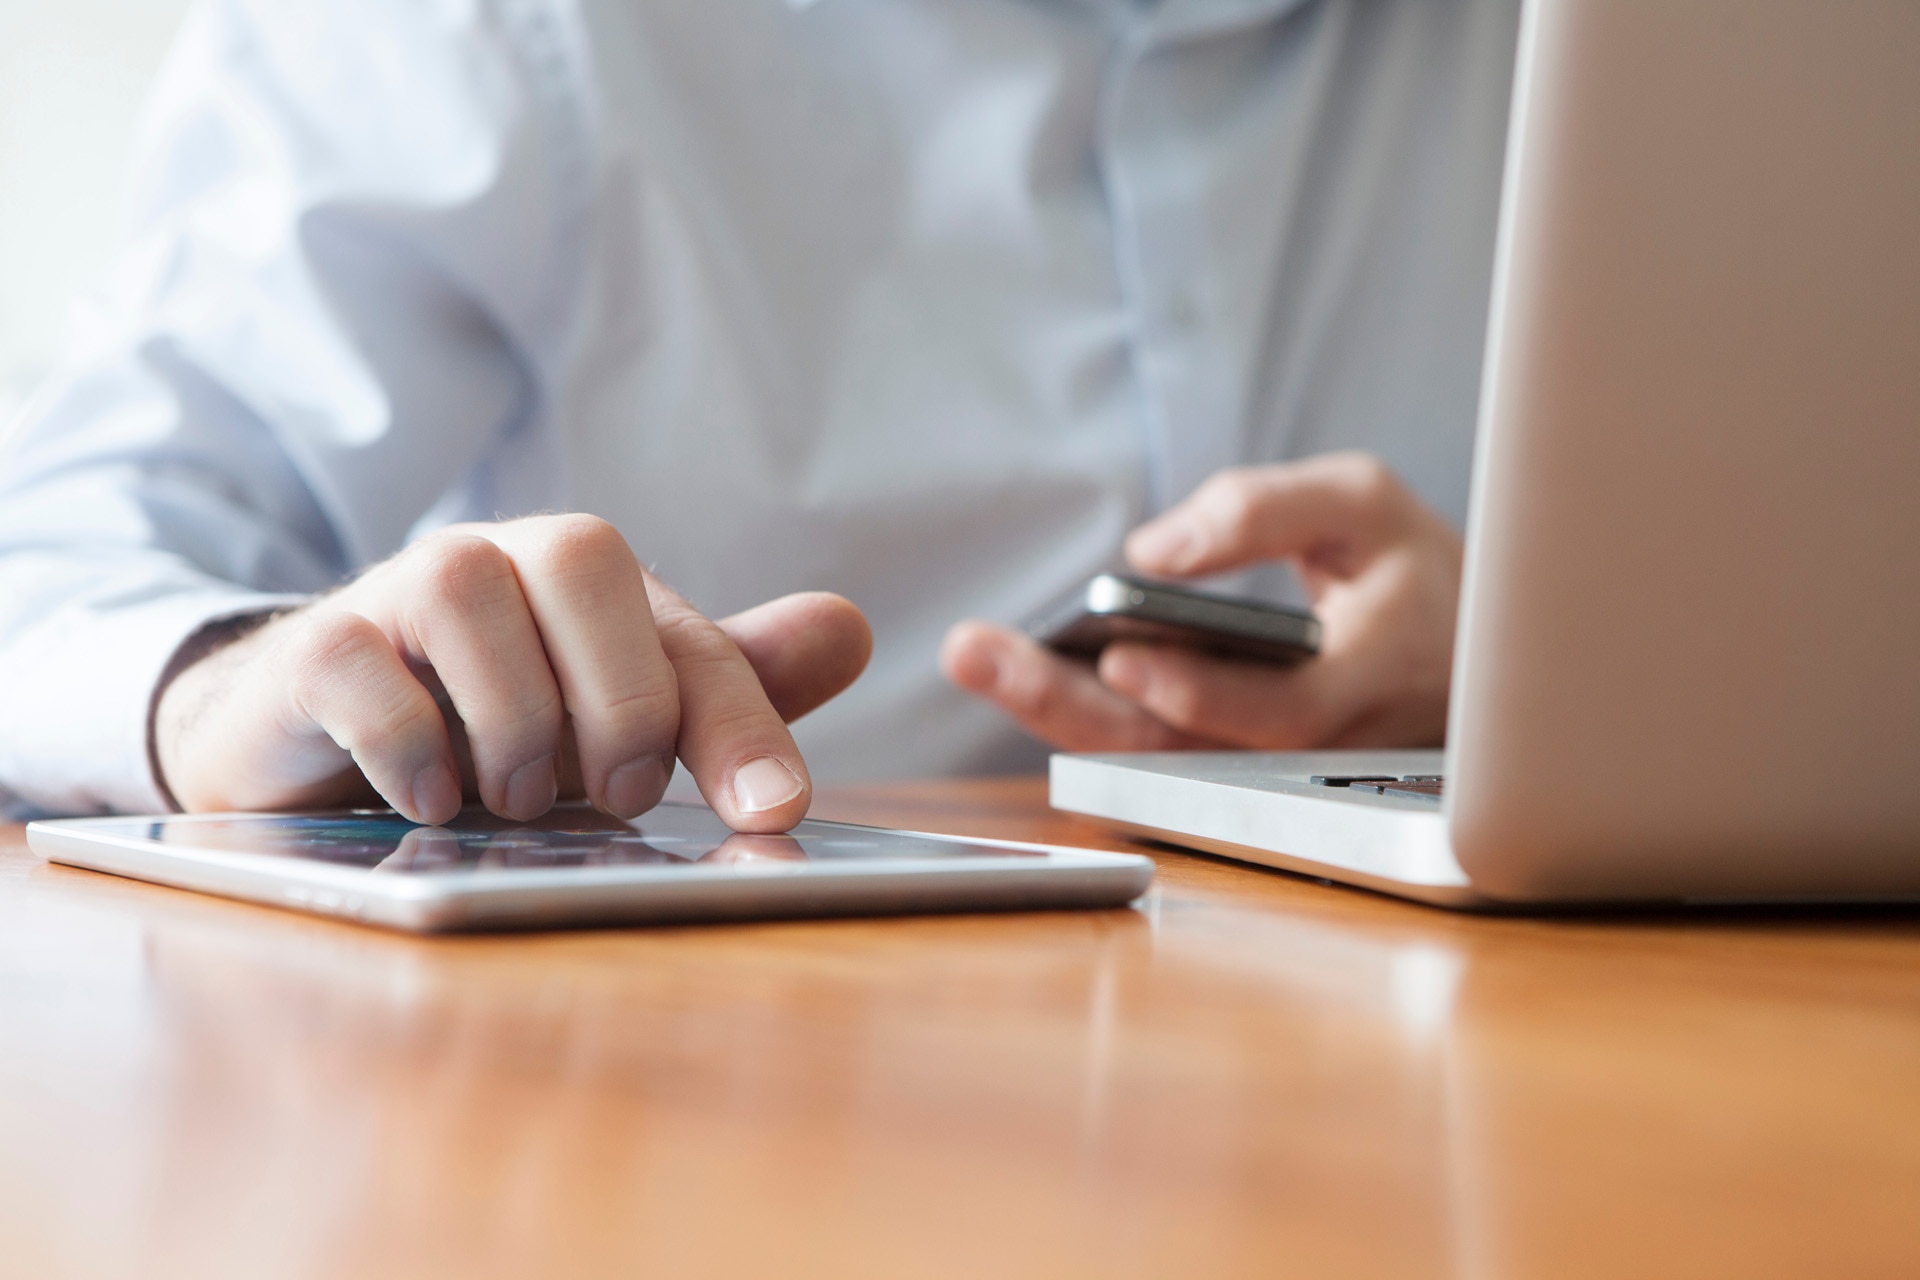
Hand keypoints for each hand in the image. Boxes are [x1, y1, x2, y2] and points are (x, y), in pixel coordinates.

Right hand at [155, 515, 871, 829]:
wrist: (323, 732)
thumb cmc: (497, 724)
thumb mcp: (617, 716)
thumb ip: (726, 685)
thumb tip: (852, 630)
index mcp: (592, 582)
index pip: (690, 637)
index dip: (742, 723)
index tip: (777, 809)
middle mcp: (499, 563)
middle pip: (582, 561)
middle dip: (620, 695)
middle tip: (616, 793)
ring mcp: (396, 595)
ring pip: (464, 594)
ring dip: (511, 720)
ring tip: (514, 799)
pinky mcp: (313, 651)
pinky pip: (356, 665)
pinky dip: (408, 740)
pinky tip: (432, 799)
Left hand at [941, 453, 1460, 750]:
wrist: (1467, 648)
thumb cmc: (1413, 567)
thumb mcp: (1365, 504)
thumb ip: (1266, 511)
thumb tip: (1154, 550)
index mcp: (1371, 678)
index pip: (1280, 711)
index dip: (1200, 692)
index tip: (1122, 656)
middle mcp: (1312, 743)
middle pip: (1182, 747)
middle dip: (1069, 703)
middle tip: (978, 652)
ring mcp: (1267, 766)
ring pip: (1155, 757)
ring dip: (1056, 710)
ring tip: (977, 655)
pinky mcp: (1235, 763)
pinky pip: (1155, 750)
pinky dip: (1085, 715)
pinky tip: (1023, 673)